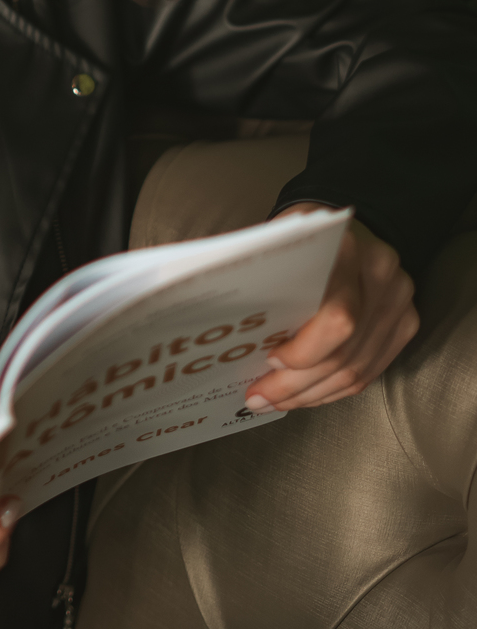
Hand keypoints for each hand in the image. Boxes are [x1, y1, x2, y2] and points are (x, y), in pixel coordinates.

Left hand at [244, 205, 418, 411]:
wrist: (347, 227)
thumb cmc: (300, 240)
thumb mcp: (275, 245)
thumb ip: (259, 283)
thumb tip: (221, 334)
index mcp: (346, 250)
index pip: (337, 319)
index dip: (304, 352)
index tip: (268, 362)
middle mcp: (381, 275)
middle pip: (344, 353)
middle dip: (296, 385)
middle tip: (258, 398)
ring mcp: (399, 300)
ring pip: (358, 369)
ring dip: (312, 394)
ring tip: (275, 401)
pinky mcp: (406, 321)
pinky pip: (371, 370)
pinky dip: (334, 388)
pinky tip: (305, 394)